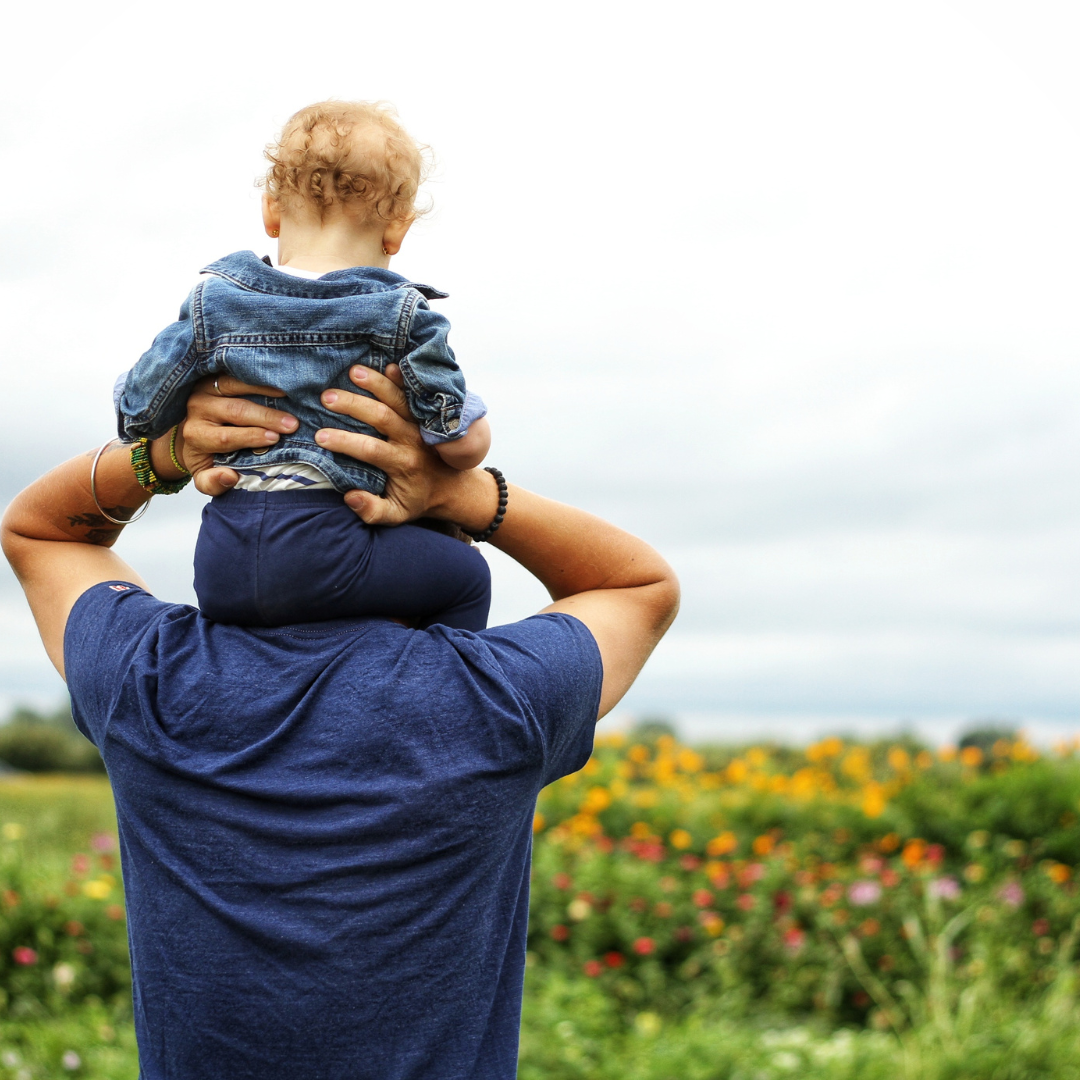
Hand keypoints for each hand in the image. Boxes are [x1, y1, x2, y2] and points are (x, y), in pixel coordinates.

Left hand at [174, 376, 297, 495]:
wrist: (190, 431)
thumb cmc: (206, 455)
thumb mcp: (204, 476)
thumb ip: (213, 483)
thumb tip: (230, 477)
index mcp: (196, 435)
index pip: (224, 437)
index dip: (251, 437)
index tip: (275, 439)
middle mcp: (197, 408)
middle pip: (234, 411)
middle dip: (265, 417)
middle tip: (291, 423)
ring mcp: (205, 388)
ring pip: (235, 385)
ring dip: (264, 390)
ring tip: (289, 395)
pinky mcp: (213, 374)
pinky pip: (236, 372)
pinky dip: (258, 375)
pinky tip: (278, 379)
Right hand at [317, 365, 495, 529]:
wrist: (452, 487)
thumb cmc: (416, 499)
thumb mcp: (396, 514)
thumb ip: (372, 510)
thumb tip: (350, 497)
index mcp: (402, 464)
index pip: (370, 450)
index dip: (345, 442)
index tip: (320, 436)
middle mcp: (412, 440)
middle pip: (382, 417)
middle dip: (354, 405)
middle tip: (326, 397)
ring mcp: (419, 424)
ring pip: (399, 399)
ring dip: (377, 383)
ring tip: (353, 371)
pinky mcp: (425, 414)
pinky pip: (415, 394)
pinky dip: (403, 379)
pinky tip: (388, 365)